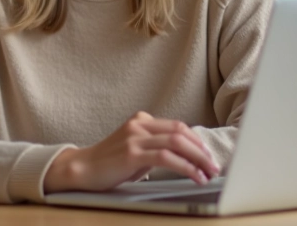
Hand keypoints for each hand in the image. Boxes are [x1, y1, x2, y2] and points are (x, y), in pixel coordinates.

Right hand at [43, 111, 219, 192]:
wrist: (82, 169)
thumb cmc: (109, 163)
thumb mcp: (135, 149)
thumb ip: (156, 147)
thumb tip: (186, 157)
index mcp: (141, 121)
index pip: (178, 126)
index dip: (197, 141)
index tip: (208, 155)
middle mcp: (139, 125)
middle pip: (181, 132)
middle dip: (202, 150)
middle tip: (214, 165)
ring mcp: (135, 138)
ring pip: (177, 143)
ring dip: (198, 159)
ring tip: (209, 172)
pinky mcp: (132, 154)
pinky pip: (167, 157)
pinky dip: (186, 167)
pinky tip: (195, 176)